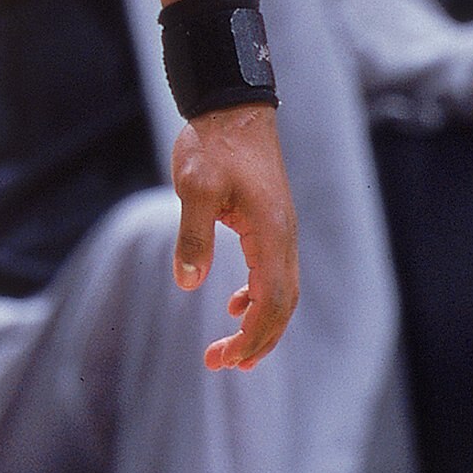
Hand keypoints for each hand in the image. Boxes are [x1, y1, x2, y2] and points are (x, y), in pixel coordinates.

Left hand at [174, 103, 299, 370]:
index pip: (272, 301)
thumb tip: (188, 283)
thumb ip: (192, 235)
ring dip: (257, 323)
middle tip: (220, 364)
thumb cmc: (213, 144)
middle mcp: (284, 237)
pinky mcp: (269, 224)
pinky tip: (232, 304)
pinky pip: (271, 272)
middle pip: (282, 306)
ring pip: (280, 292)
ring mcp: (279, 231)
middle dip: (256, 341)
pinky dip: (256, 297)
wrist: (232, 108)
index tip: (226, 358)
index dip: (253, 336)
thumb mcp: (194, 186)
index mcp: (271, 233)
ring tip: (228, 350)